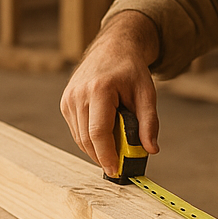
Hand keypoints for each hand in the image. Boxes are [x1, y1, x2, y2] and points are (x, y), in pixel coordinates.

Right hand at [59, 11, 160, 175]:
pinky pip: (76, 130)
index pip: (98, 133)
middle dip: (103, 156)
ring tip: (116, 147)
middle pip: (87, 139)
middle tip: (120, 165)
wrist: (114, 47)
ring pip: (80, 138)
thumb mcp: (147, 93)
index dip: (106, 156)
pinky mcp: (65, 102)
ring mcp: (69, 98)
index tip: (116, 171)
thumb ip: (150, 122)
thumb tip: (151, 149)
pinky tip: (105, 134)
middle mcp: (79, 94)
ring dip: (96, 149)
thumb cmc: (131, 70)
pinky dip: (90, 138)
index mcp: (99, 89)